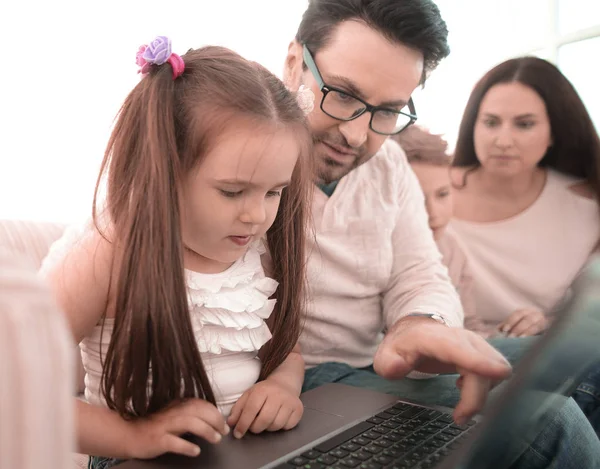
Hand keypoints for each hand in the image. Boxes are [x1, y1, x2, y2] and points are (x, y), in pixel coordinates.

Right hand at [129, 398, 228, 458]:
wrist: (128, 434)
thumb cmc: (154, 426)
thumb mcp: (173, 416)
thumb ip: (190, 414)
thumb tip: (212, 419)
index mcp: (177, 406)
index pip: (201, 404)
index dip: (215, 413)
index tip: (224, 424)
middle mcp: (172, 413)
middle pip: (198, 411)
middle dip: (215, 420)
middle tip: (224, 431)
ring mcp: (164, 426)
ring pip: (189, 423)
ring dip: (206, 431)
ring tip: (216, 439)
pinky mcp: (157, 440)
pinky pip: (173, 442)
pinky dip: (186, 446)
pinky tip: (196, 451)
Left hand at [227, 380, 303, 438]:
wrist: (285, 383)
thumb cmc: (264, 392)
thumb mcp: (249, 395)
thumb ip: (238, 409)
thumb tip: (231, 423)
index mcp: (262, 389)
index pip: (251, 410)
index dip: (243, 424)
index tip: (238, 433)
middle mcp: (278, 394)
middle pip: (264, 419)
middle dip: (255, 428)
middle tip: (253, 427)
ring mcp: (290, 401)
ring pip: (276, 425)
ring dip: (268, 428)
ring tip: (266, 421)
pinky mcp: (298, 409)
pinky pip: (288, 426)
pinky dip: (281, 427)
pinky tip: (278, 419)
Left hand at [373, 317, 511, 423]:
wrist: (417, 332)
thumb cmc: (404, 346)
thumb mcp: (386, 356)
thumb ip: (388, 364)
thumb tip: (399, 367)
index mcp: (434, 338)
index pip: (459, 349)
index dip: (478, 361)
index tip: (497, 373)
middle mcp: (461, 338)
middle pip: (482, 371)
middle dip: (474, 399)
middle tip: (459, 417)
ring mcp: (476, 344)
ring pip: (494, 375)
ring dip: (480, 396)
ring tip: (460, 403)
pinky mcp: (486, 352)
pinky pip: (496, 376)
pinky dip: (484, 389)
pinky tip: (463, 386)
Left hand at [499, 308, 547, 336]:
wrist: (549, 333)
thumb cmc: (526, 330)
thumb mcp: (516, 326)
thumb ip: (507, 326)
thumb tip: (497, 330)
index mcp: (527, 311)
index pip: (518, 313)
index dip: (510, 321)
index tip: (503, 330)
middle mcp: (537, 314)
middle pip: (527, 319)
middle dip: (518, 328)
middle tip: (510, 337)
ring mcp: (545, 322)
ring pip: (536, 325)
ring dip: (526, 332)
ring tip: (519, 339)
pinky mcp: (551, 330)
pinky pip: (545, 332)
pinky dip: (537, 336)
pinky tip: (531, 341)